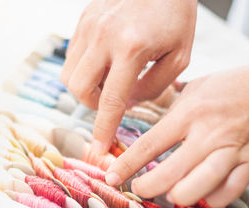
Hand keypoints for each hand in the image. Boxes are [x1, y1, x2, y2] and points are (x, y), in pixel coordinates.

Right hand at [61, 0, 196, 152]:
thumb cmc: (176, 15)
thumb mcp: (179, 56)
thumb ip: (153, 87)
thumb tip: (126, 104)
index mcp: (131, 48)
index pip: (111, 101)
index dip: (103, 129)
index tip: (98, 150)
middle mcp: (103, 36)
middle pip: (79, 88)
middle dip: (91, 104)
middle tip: (111, 101)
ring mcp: (88, 25)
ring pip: (69, 73)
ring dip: (85, 87)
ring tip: (109, 81)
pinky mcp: (83, 18)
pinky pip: (73, 54)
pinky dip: (84, 67)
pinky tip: (105, 61)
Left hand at [105, 59, 248, 207]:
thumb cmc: (242, 85)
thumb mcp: (201, 84)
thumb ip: (174, 103)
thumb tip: (147, 108)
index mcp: (191, 113)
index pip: (149, 145)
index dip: (125, 165)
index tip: (111, 177)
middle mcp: (208, 136)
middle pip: (166, 177)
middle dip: (145, 188)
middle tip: (140, 187)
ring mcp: (230, 155)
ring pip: (193, 192)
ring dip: (176, 196)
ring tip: (171, 190)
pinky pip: (222, 197)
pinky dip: (208, 198)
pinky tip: (204, 190)